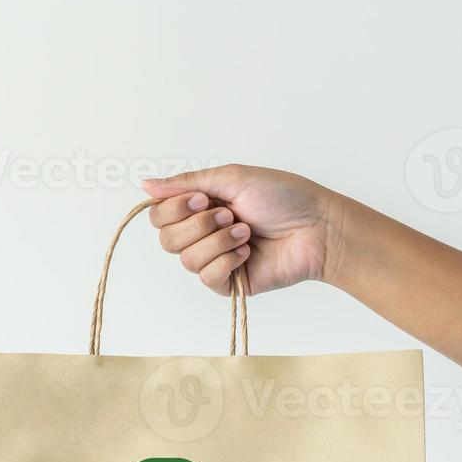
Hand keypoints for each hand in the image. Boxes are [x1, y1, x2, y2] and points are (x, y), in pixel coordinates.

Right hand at [142, 165, 343, 295]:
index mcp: (200, 207)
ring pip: (186, 260)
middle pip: (166, 240)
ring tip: (247, 232)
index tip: (203, 199)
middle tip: (230, 215)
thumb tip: (145, 183)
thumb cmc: (283, 197)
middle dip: (198, 226)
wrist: (316, 227)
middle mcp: (202, 234)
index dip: (174, 209)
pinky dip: (228, 261)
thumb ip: (185, 182)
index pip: (159, 216)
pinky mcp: (228, 283)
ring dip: (218, 242)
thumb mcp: (231, 178)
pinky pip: (207, 277)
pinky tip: (249, 252)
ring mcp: (214, 259)